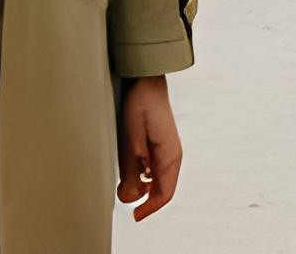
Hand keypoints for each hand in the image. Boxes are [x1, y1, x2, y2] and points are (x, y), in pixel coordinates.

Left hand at [116, 74, 181, 219]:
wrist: (146, 80)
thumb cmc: (140, 103)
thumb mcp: (131, 136)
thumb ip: (131, 167)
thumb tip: (128, 197)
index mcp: (170, 155)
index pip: (164, 193)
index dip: (150, 208)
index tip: (135, 216)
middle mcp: (172, 156)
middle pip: (161, 189)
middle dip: (144, 199)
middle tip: (123, 196)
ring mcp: (167, 151)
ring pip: (157, 180)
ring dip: (141, 187)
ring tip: (124, 182)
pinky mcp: (160, 145)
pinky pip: (154, 169)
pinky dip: (142, 175)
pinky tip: (130, 169)